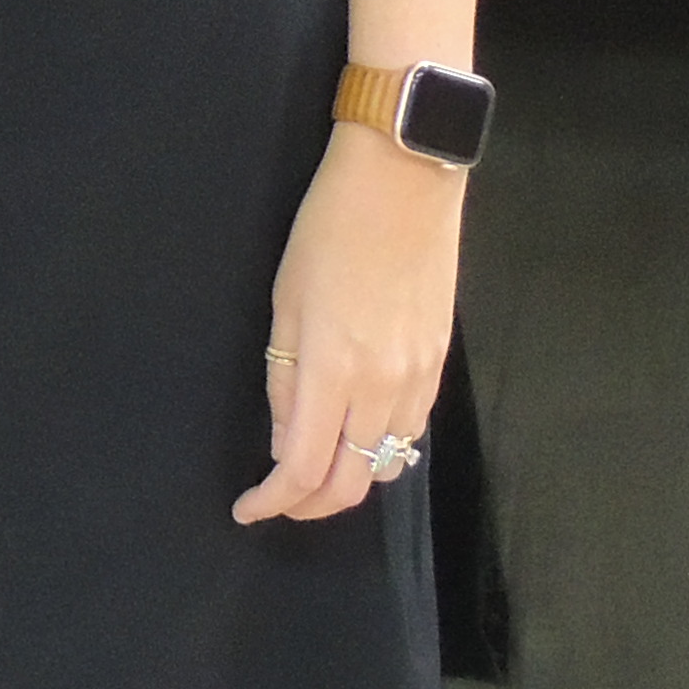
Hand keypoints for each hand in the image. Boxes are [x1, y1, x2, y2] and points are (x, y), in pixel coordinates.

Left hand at [235, 123, 463, 525]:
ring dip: (348, 480)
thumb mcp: (286, 301)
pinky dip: (382, 449)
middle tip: (278, 499)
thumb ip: (286, 382)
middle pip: (352, 483)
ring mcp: (419, 377)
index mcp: (334, 369)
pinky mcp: (440, 362)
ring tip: (314, 469)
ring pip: (388, 464)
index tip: (248, 508)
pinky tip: (357, 435)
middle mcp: (383, 386)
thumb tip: (285, 447)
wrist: (404, 180)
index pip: (305, 469)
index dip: (274, 500)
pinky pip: (412, 431)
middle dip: (310, 505)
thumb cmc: (329, 228)